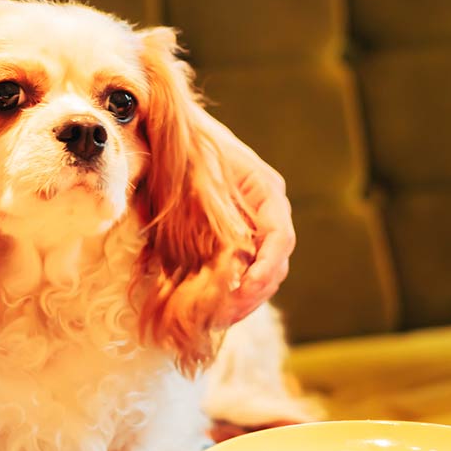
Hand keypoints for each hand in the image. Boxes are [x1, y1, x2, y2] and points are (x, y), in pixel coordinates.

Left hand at [203, 112, 295, 324]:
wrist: (171, 130)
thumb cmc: (184, 144)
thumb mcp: (196, 168)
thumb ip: (207, 203)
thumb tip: (211, 248)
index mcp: (266, 191)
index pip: (279, 237)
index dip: (266, 267)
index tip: (246, 287)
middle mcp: (267, 213)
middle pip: (275, 264)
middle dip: (253, 294)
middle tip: (224, 315)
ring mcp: (253, 229)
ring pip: (261, 275)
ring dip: (242, 301)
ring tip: (216, 320)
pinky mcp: (234, 242)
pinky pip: (241, 274)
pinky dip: (229, 294)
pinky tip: (210, 310)